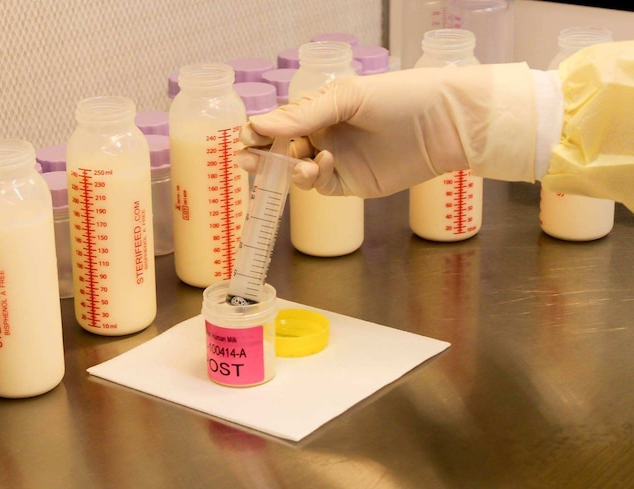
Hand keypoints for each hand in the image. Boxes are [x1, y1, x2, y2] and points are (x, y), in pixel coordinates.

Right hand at [237, 63, 536, 197]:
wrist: (446, 124)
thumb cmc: (400, 97)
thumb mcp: (347, 98)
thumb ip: (302, 115)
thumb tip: (257, 124)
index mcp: (320, 109)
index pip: (278, 123)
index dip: (259, 132)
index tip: (247, 137)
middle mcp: (324, 135)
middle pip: (280, 151)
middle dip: (262, 157)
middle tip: (248, 161)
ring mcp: (336, 161)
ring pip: (296, 172)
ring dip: (290, 170)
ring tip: (302, 164)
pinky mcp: (350, 184)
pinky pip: (320, 186)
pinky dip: (314, 178)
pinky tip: (324, 164)